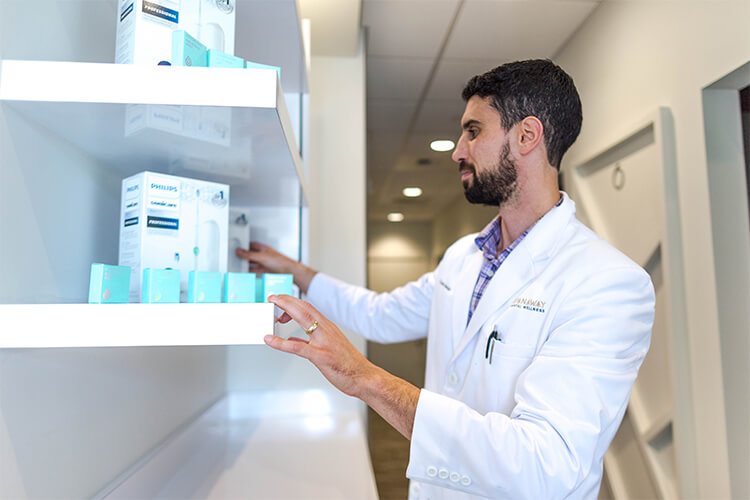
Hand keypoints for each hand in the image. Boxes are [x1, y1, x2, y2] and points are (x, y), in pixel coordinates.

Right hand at [235, 242, 316, 292]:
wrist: (288, 271)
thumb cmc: (279, 261)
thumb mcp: (261, 257)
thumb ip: (249, 255)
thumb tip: (239, 251)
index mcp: (263, 248)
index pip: (252, 245)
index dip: (244, 246)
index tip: (237, 247)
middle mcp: (264, 255)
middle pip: (251, 255)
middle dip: (244, 256)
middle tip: (236, 257)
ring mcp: (265, 263)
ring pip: (253, 263)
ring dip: (247, 264)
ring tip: (239, 265)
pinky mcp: (265, 271)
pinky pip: (255, 270)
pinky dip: (250, 271)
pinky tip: (246, 272)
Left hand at [264, 294, 378, 398]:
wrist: (364, 377)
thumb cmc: (348, 365)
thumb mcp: (329, 347)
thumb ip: (309, 343)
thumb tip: (293, 341)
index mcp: (328, 328)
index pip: (309, 308)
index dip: (293, 301)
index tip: (280, 299)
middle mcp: (327, 331)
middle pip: (305, 308)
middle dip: (287, 300)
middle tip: (273, 296)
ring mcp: (324, 342)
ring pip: (303, 319)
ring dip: (286, 310)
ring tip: (272, 307)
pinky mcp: (321, 356)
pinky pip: (297, 348)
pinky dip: (281, 343)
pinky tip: (270, 340)